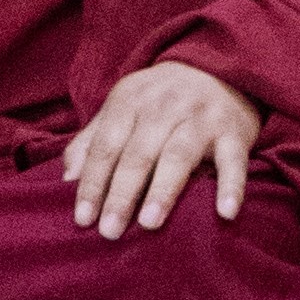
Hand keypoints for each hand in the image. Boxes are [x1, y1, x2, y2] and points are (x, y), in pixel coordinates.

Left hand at [62, 61, 259, 238]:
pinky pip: (233, 161)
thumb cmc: (159, 102)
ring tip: (149, 224)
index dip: (92, 182)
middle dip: (122, 193)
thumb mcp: (121, 110)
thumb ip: (92, 142)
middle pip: (139, 152)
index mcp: (130, 101)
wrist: (217, 67)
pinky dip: (231, 186)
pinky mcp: (234, 132)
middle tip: (110, 231)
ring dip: (164, 190)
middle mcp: (164, 106)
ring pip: (179, 155)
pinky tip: (225, 212)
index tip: (83, 218)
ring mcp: (201, 118)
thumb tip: (65, 181)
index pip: (106, 145)